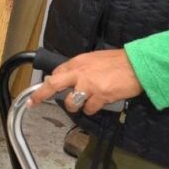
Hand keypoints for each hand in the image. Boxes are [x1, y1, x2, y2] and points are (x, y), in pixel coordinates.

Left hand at [26, 49, 141, 115]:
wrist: (136, 65)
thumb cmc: (117, 62)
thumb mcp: (94, 60)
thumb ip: (81, 69)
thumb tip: (71, 78)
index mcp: (78, 62)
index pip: (57, 72)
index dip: (49, 83)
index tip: (43, 89)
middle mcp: (80, 72)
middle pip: (54, 84)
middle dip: (40, 94)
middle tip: (32, 102)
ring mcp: (89, 85)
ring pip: (71, 102)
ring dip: (75, 106)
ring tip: (84, 103)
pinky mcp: (100, 96)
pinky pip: (89, 109)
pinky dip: (92, 109)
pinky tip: (99, 104)